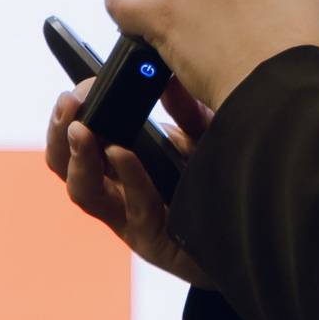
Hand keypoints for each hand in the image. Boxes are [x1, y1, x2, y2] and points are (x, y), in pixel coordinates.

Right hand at [46, 74, 214, 285]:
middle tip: (68, 105)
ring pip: (84, 192)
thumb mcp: (207, 136)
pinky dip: (128, 177)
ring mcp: (131, 218)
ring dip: (80, 159)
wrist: (258, 227)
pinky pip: (134, 209)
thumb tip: (164, 78)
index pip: (80, 137)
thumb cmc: (228, 183)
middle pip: (66, 165)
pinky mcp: (152, 241)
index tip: (76, 90)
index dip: (71, 114)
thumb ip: (187, 110)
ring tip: (81, 131)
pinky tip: (122, 154)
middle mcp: (119, 189)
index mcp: (124, 160)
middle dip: (60, 133)